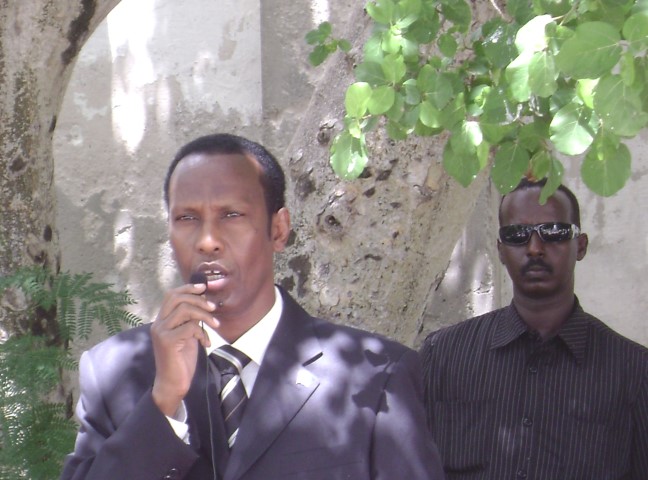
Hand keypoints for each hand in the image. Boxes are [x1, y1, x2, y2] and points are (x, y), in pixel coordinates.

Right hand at [151, 282, 218, 415]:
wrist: (172, 384)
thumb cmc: (181, 361)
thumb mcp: (188, 335)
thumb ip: (191, 320)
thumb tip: (204, 302)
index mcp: (162, 320)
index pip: (171, 295)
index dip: (188, 288)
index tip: (204, 287)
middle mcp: (158, 324)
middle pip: (176, 297)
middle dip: (198, 299)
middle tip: (213, 307)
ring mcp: (161, 332)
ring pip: (184, 310)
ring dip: (204, 315)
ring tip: (215, 324)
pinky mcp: (167, 342)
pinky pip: (189, 327)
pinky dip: (202, 332)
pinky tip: (206, 343)